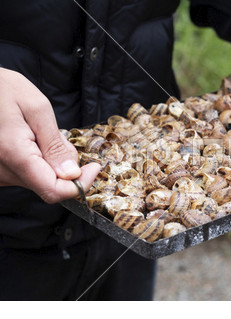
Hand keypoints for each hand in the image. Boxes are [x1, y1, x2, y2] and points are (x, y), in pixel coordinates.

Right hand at [0, 68, 99, 203]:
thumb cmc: (4, 89)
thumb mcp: (37, 109)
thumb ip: (55, 145)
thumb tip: (72, 174)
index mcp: (14, 155)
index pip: (53, 191)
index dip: (80, 184)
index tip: (94, 167)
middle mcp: (3, 172)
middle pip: (49, 185)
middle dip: (65, 166)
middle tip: (57, 136)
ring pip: (40, 180)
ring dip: (51, 161)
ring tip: (38, 133)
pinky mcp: (0, 171)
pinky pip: (28, 174)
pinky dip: (39, 160)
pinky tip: (30, 139)